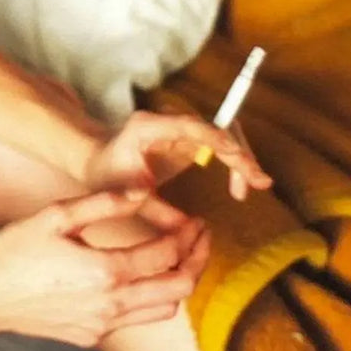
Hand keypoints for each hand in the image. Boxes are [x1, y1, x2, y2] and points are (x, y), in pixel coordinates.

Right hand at [0, 189, 207, 347]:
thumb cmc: (14, 252)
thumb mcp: (55, 215)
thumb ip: (102, 203)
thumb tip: (141, 192)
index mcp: (105, 270)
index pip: (166, 255)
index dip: (188, 236)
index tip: (195, 221)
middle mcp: (112, 304)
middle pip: (178, 288)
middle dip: (197, 261)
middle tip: (200, 239)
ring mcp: (103, 325)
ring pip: (163, 310)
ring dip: (177, 283)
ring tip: (178, 258)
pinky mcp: (93, 336)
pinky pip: (136, 320)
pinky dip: (149, 299)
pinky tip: (139, 278)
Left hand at [85, 111, 272, 200]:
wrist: (93, 157)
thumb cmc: (104, 174)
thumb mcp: (123, 195)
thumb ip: (153, 210)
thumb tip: (185, 230)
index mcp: (148, 127)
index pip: (192, 126)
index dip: (220, 142)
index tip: (240, 162)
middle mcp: (167, 120)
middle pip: (216, 127)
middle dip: (239, 153)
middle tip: (257, 184)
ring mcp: (179, 126)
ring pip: (222, 133)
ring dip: (239, 159)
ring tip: (248, 189)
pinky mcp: (187, 137)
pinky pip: (217, 142)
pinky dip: (232, 160)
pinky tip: (239, 185)